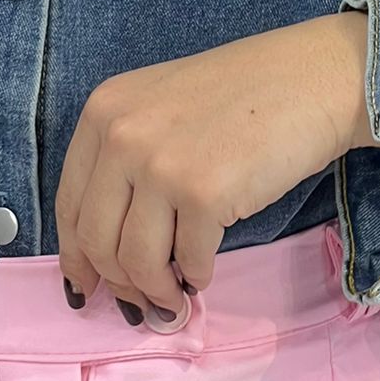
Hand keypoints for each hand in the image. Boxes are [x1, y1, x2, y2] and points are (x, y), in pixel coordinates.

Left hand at [54, 13, 370, 319]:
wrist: (311, 76)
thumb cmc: (242, 96)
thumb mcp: (160, 109)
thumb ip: (126, 164)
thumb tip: (105, 255)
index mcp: (104, 111)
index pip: (69, 204)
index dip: (76, 257)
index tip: (83, 288)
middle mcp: (122, 135)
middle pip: (97, 241)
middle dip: (119, 284)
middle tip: (142, 304)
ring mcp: (161, 164)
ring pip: (136, 261)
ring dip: (157, 292)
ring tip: (176, 296)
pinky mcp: (204, 193)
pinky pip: (188, 261)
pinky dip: (196, 277)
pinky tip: (205, 270)